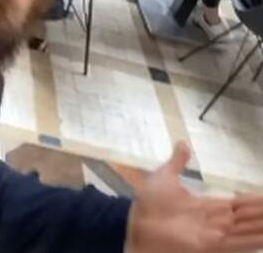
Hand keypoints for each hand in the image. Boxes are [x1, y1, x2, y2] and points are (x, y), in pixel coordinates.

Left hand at [127, 141, 262, 252]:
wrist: (134, 222)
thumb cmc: (148, 203)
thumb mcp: (164, 177)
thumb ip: (177, 162)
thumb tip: (183, 142)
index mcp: (206, 206)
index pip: (237, 204)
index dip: (254, 201)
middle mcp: (215, 222)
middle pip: (247, 217)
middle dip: (262, 212)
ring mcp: (214, 235)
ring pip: (247, 230)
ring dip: (262, 225)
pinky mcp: (210, 246)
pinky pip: (237, 244)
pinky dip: (253, 240)